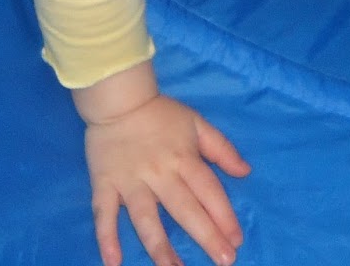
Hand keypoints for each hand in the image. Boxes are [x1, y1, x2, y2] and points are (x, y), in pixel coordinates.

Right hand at [84, 92, 251, 265]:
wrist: (117, 99)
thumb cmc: (160, 113)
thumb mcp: (197, 123)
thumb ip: (222, 148)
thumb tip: (245, 171)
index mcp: (183, 158)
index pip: (208, 191)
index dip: (224, 216)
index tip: (237, 240)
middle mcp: (159, 173)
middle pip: (185, 209)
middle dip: (206, 236)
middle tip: (224, 261)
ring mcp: (130, 181)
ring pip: (145, 219)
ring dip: (160, 248)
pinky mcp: (104, 185)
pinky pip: (104, 214)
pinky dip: (106, 237)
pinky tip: (114, 262)